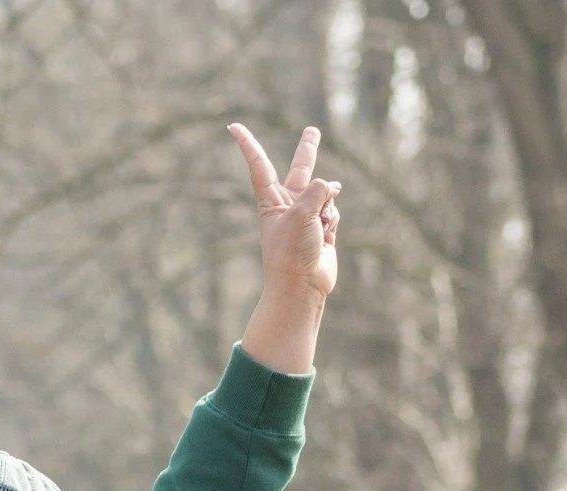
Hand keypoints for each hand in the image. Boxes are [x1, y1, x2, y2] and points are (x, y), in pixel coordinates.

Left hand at [229, 123, 340, 301]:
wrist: (301, 286)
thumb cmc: (291, 251)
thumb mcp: (302, 213)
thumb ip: (319, 191)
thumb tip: (334, 187)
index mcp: (271, 200)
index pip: (259, 165)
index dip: (247, 144)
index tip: (233, 127)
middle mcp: (289, 205)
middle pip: (301, 170)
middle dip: (309, 150)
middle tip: (313, 131)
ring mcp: (307, 216)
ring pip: (325, 194)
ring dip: (326, 206)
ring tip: (317, 229)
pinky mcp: (322, 228)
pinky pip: (333, 211)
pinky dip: (332, 221)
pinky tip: (325, 236)